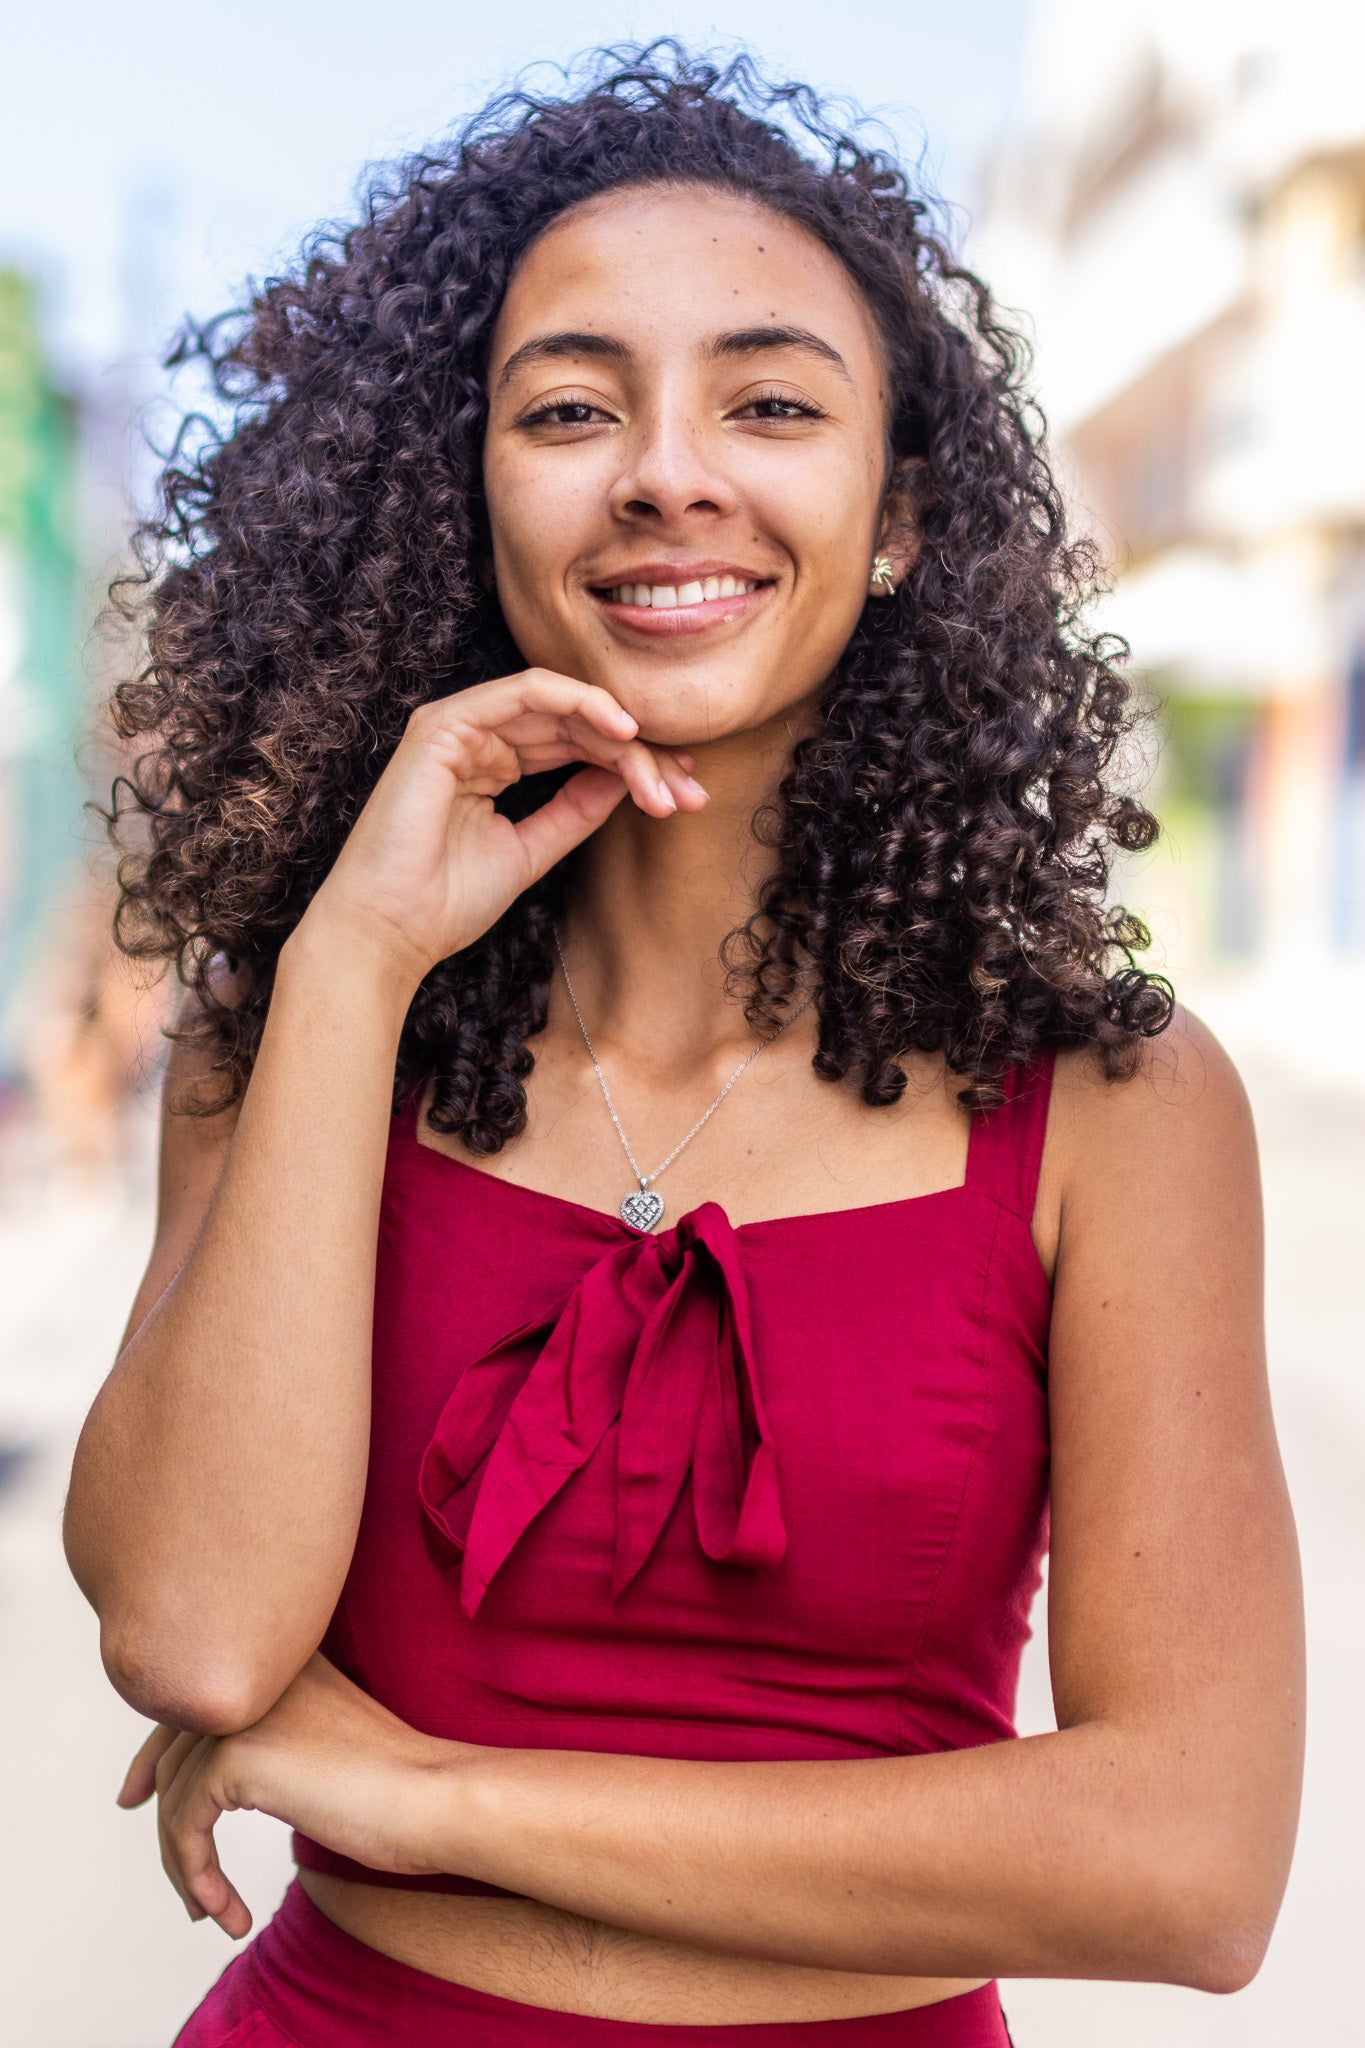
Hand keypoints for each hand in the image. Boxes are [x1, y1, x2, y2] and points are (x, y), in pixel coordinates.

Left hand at [118, 1654, 465, 1937]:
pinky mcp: (237, 1756)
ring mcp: (242, 1712)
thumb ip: (269, 1736)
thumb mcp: (321, 1742)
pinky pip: (185, 1825)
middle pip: (172, 1748)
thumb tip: (206, 1776)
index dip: (154, 1754)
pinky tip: (225, 1909)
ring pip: (174, 1794)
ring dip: (185, 1864)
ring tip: (211, 1909)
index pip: (191, 1702)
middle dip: (159, 1815)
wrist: (431, 1795)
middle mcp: (254, 1675)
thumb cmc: (396, 1782)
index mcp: (279, 1663)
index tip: (136, 1799)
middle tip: (180, 1878)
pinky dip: (197, 1874)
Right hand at [299, 669, 707, 988]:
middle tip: (690, 789)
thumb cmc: (445, 903)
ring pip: (560, 706)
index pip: (577, 746)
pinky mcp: (444, 725)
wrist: (390, 932)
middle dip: (641, 754)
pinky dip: (577, 701)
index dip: (635, 764)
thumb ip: (576, 809)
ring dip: (619, 736)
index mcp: (494, 763)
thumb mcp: (533, 850)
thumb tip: (630, 778)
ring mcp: (459, 725)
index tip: (686, 795)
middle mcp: (479, 737)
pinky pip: (524, 692)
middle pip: (577, 725)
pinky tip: (620, 730)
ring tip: (662, 773)